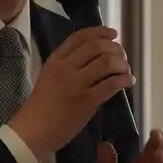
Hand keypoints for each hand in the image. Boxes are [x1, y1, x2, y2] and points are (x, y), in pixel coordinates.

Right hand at [7, 26, 134, 157]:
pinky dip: (124, 80)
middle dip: (115, 48)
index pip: (80, 37)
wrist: (34, 130)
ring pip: (107, 62)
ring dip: (122, 64)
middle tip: (122, 56)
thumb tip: (94, 59)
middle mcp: (66, 67)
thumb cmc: (40, 106)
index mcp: (55, 60)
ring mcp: (77, 84)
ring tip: (125, 70)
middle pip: (97, 46)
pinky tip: (128, 82)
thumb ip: (67, 65)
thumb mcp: (49, 77)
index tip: (113, 34)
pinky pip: (112, 84)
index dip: (100, 32)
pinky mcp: (88, 101)